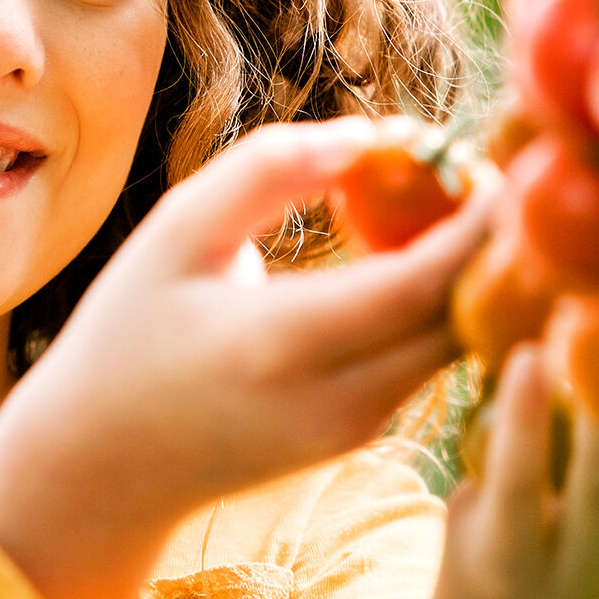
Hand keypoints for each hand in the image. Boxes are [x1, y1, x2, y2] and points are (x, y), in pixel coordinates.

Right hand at [0, 117, 494, 598]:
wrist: (104, 464)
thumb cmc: (128, 332)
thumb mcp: (178, 231)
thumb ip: (272, 169)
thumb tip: (373, 134)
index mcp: (281, 344)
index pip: (423, 283)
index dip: (477, 223)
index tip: (493, 162)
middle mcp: (336, 401)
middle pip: (462, 318)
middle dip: (490, 246)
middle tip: (479, 175)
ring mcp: (355, 430)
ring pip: (455, 344)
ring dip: (469, 276)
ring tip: (445, 205)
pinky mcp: (360, 437)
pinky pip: (427, 363)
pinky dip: (438, 307)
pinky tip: (410, 256)